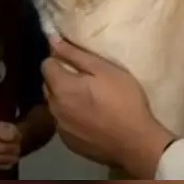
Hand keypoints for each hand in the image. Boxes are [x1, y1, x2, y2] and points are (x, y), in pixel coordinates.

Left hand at [42, 38, 175, 178]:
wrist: (136, 143)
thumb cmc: (123, 101)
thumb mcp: (104, 70)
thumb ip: (75, 54)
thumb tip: (52, 40)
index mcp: (61, 87)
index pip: (46, 65)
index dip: (60, 60)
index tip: (76, 64)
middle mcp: (54, 108)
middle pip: (48, 86)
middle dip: (60, 80)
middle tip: (84, 81)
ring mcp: (60, 128)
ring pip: (55, 106)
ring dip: (64, 100)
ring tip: (87, 101)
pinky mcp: (69, 143)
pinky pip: (63, 123)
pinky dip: (71, 118)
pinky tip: (90, 120)